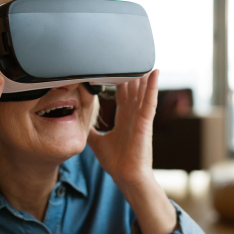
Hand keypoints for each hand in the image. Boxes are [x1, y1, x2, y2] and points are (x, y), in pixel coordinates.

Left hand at [88, 70, 158, 191]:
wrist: (126, 177)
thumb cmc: (117, 163)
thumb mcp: (98, 142)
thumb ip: (90, 132)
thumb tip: (79, 125)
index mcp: (124, 120)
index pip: (122, 96)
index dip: (119, 82)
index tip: (115, 69)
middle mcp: (134, 117)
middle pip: (133, 90)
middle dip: (131, 74)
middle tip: (128, 56)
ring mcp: (141, 119)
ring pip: (142, 92)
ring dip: (143, 76)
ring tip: (143, 58)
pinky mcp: (145, 123)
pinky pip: (150, 102)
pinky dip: (153, 87)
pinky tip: (154, 73)